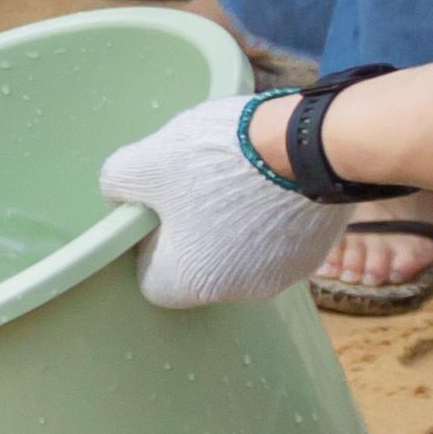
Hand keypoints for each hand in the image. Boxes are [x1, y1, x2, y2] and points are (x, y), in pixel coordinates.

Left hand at [100, 90, 352, 304]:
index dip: (149, 243)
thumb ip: (118, 184)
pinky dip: (268, 216)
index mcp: (194, 282)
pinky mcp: (315, 250)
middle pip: (200, 267)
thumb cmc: (218, 157)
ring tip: (236, 177)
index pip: (153, 279)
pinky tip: (267, 180)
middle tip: (196, 185)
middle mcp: (240, 291)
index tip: (158, 210)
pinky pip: (277, 238)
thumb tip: (121, 197)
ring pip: (241, 252)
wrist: (308, 142)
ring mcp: (285, 274)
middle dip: (193, 231)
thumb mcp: (145, 161)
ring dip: (233, 223)